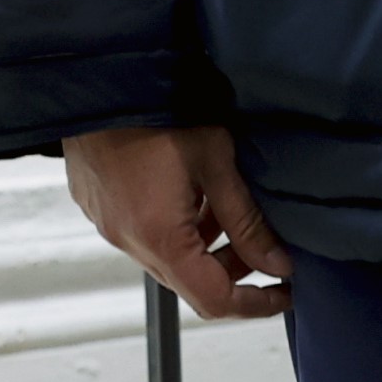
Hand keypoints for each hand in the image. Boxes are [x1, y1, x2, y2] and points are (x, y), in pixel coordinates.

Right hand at [65, 123, 289, 320]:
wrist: (100, 77)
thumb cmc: (157, 109)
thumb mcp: (216, 161)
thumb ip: (248, 219)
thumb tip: (279, 264)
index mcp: (160, 237)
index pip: (214, 300)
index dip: (254, 304)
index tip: (283, 293)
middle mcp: (129, 241)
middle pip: (189, 282)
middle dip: (232, 270)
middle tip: (265, 244)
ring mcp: (109, 225)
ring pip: (167, 258)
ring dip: (203, 247)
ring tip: (228, 209)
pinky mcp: (99, 207)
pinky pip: (143, 235)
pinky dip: (175, 229)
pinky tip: (191, 193)